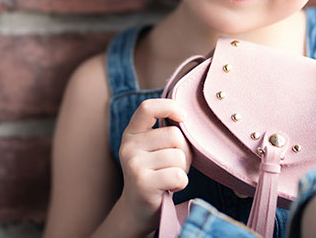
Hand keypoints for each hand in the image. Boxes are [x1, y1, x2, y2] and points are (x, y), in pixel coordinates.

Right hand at [117, 98, 191, 233]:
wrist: (137, 209)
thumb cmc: (154, 174)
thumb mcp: (151, 149)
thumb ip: (163, 132)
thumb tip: (186, 117)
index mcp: (132, 133)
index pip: (148, 108)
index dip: (169, 107)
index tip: (183, 118)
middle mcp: (128, 146)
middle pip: (174, 135)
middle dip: (184, 151)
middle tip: (173, 166)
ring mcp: (133, 164)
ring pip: (178, 156)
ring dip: (183, 169)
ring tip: (169, 177)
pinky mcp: (142, 183)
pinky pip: (178, 175)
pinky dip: (181, 183)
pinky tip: (169, 187)